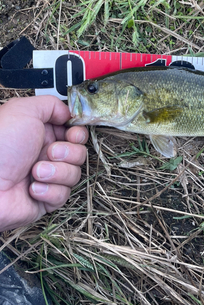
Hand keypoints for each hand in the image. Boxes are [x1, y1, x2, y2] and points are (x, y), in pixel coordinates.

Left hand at [0, 96, 87, 230]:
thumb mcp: (23, 110)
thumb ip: (51, 104)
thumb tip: (69, 114)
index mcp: (41, 133)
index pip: (74, 132)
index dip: (78, 134)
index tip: (72, 135)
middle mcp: (45, 154)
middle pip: (79, 152)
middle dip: (68, 152)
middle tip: (50, 152)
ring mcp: (46, 177)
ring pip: (74, 174)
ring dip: (57, 172)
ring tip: (36, 171)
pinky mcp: (45, 199)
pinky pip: (63, 195)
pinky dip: (49, 191)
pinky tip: (32, 188)